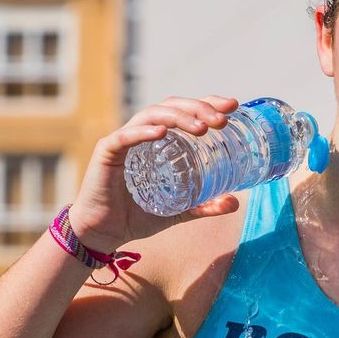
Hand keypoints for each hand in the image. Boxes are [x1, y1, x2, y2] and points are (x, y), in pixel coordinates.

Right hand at [67, 95, 241, 249]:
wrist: (103, 234)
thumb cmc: (135, 217)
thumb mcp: (179, 211)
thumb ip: (204, 206)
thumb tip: (235, 203)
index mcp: (159, 141)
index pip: (184, 111)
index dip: (208, 104)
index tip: (233, 107)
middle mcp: (142, 133)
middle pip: (171, 106)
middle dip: (199, 107)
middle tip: (223, 119)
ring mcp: (124, 140)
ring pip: (152, 115)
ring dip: (178, 117)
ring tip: (201, 128)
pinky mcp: (106, 152)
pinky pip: (125, 136)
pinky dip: (142, 132)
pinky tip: (161, 133)